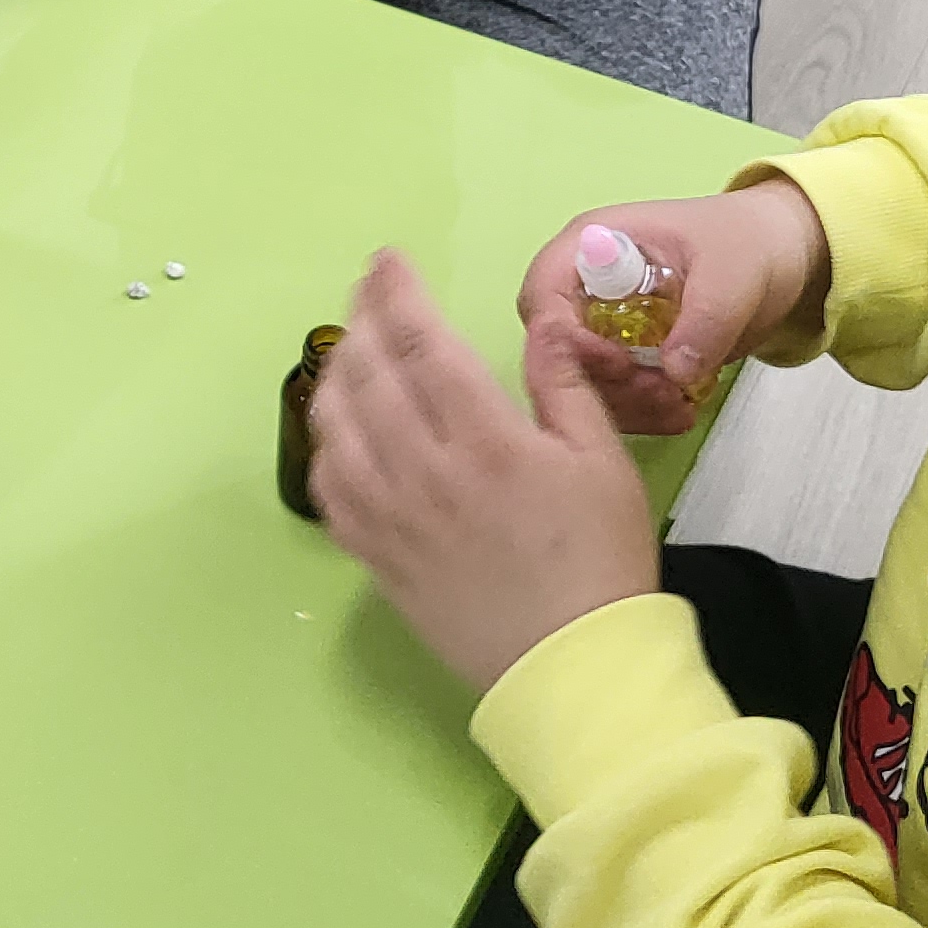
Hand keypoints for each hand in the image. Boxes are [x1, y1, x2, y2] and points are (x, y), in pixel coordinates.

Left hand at [310, 250, 660, 696]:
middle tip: (364, 291)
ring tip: (347, 348)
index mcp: (486, 439)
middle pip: (368, 373)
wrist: (574, 666)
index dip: (397, 291)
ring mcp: (392, 517)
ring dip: (334, 374)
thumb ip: (563, 384)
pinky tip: (336, 430)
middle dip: (359, 318)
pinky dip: (324, 447)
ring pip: (336, 426)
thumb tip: (540, 320)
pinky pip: (329, 491)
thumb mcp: (603, 460)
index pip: (421, 342)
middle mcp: (425, 471)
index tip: (388, 260)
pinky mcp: (377, 559)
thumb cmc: (601, 559)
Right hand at [514, 180, 828, 436]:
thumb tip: (674, 370)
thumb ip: (706, 318)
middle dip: (598, 381)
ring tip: (677, 406)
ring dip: (622, 404)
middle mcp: (583, 286)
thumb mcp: (733, 272)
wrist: (779, 259)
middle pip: (554, 347)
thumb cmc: (747, 242)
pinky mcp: (622, 357)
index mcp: (592, 244)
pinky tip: (680, 412)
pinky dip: (641, 412)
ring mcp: (601, 325)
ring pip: (579, 380)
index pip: (544, 295)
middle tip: (655, 395)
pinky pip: (612, 395)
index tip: (618, 365)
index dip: (565, 338)